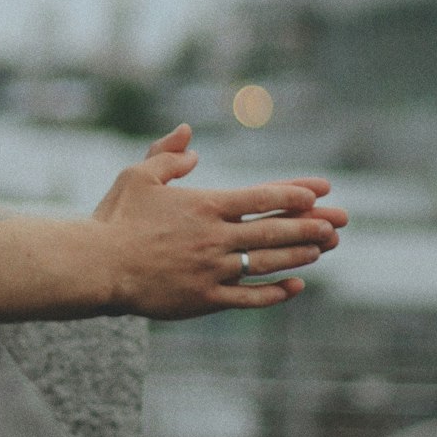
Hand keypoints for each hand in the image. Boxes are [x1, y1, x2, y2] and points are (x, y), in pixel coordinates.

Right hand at [93, 124, 345, 318]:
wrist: (98, 266)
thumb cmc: (115, 218)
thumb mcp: (138, 176)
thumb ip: (168, 155)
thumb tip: (189, 137)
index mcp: (204, 205)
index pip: (260, 197)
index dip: (294, 194)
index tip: (320, 192)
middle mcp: (215, 238)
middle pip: (273, 230)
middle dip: (310, 225)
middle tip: (339, 223)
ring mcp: (213, 271)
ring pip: (267, 262)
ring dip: (300, 254)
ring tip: (324, 248)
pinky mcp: (205, 300)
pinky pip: (249, 298)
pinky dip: (274, 292)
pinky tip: (295, 286)